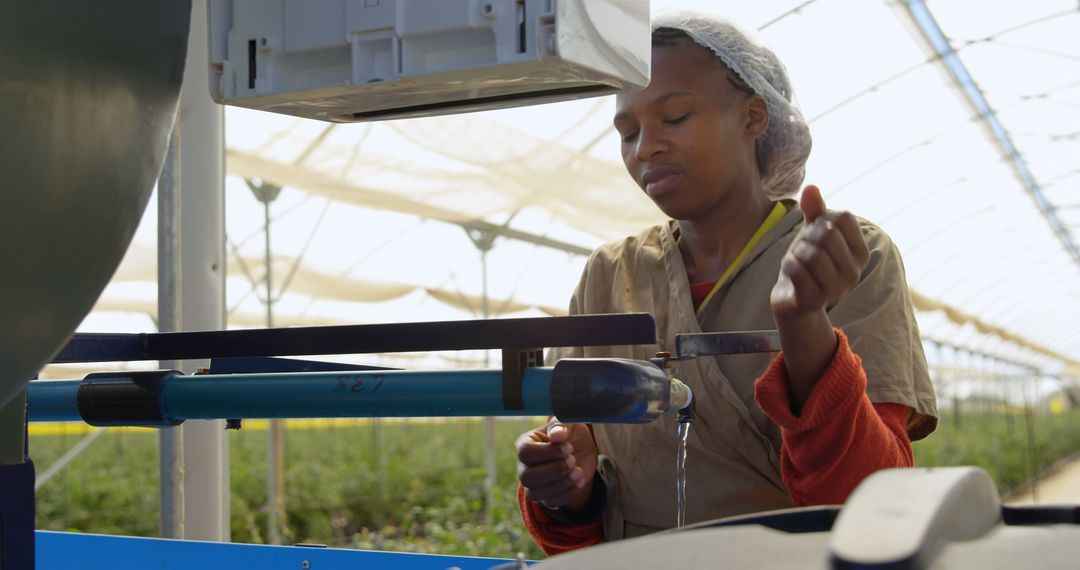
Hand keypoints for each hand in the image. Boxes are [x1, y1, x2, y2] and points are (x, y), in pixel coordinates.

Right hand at [515, 419, 597, 511]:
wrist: (581, 452)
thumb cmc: (571, 434)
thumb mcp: (569, 424)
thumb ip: (561, 425)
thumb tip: (556, 435)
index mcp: (525, 443)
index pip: (525, 452)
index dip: (548, 452)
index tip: (568, 447)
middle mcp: (524, 465)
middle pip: (527, 476)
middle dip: (554, 470)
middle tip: (572, 460)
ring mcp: (532, 483)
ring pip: (535, 493)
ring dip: (561, 484)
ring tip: (578, 471)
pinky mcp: (544, 496)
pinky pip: (550, 502)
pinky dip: (567, 493)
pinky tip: (579, 480)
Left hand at [771, 185, 869, 321]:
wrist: (793, 299)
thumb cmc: (807, 262)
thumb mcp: (812, 233)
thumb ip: (814, 211)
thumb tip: (811, 187)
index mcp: (861, 253)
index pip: (843, 217)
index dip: (822, 217)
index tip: (815, 231)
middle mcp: (854, 272)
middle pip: (827, 235)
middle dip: (806, 236)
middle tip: (802, 248)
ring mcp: (836, 289)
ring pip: (812, 254)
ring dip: (796, 252)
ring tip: (797, 260)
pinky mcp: (815, 300)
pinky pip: (797, 269)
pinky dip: (788, 264)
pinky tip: (790, 271)